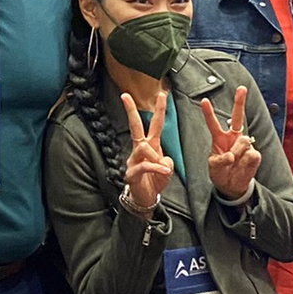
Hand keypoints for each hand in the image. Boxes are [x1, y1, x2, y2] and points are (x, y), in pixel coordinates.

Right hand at [120, 90, 175, 212]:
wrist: (145, 199)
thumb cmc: (154, 181)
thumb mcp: (166, 169)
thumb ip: (166, 161)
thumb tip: (162, 159)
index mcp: (151, 146)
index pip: (155, 124)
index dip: (159, 110)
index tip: (161, 94)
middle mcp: (140, 149)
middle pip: (135, 126)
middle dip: (131, 110)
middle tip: (125, 95)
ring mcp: (133, 160)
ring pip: (143, 147)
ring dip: (155, 157)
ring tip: (163, 168)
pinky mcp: (131, 173)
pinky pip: (144, 165)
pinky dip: (156, 168)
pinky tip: (163, 172)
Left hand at [201, 86, 262, 199]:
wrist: (232, 186)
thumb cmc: (221, 173)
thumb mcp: (214, 167)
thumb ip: (220, 161)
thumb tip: (231, 155)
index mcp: (220, 139)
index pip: (214, 124)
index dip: (209, 113)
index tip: (204, 100)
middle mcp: (233, 138)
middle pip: (237, 118)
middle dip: (240, 102)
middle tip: (242, 88)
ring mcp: (245, 145)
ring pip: (243, 142)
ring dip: (237, 153)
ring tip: (234, 164)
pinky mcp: (255, 155)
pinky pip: (251, 155)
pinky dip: (245, 164)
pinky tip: (242, 167)